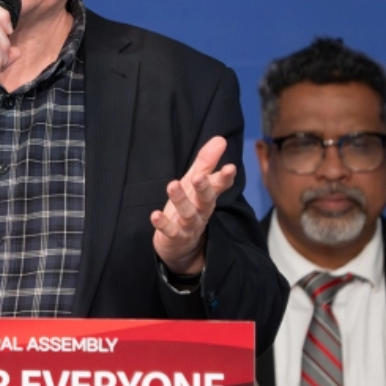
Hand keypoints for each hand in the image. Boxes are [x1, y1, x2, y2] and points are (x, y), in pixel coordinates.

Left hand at [150, 136, 236, 274]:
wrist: (182, 246)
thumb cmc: (190, 207)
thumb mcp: (195, 183)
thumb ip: (206, 162)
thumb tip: (220, 139)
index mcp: (207, 196)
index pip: (219, 186)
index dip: (225, 177)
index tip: (231, 167)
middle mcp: (201, 211)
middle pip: (206, 200)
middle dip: (204, 188)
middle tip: (199, 177)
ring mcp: (189, 226)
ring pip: (188, 214)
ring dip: (180, 200)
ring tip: (172, 185)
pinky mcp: (175, 238)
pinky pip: (170, 232)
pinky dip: (163, 224)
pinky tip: (154, 215)